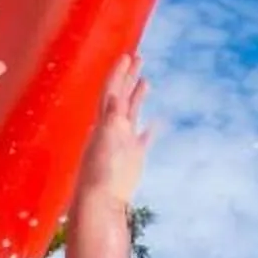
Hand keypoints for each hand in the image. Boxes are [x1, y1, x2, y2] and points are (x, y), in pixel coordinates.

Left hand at [74, 53, 151, 207]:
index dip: (119, 73)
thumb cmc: (101, 175)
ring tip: (145, 81)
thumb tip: (115, 97)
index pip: (112, 91)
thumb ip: (112, 120)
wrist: (102, 201)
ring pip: (132, 113)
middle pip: (121, 96)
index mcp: (105, 123)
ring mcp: (124, 142)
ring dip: (137, 96)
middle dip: (128, 76)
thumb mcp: (107, 142)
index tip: (127, 56)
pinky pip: (143, 138)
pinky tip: (156, 122)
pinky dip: (149, 128)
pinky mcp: (134, 158)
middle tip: (138, 57)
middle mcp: (114, 129)